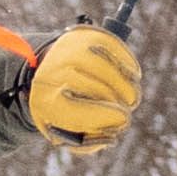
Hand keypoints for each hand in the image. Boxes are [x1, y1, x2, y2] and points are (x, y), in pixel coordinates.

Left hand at [22, 23, 137, 148]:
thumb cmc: (65, 107)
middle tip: (125, 111)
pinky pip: (118, 52)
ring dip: (128, 87)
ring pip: (110, 70)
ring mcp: (71, 50)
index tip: (122, 120)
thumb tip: (113, 130)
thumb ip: (89, 140)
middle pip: (98, 89)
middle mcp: (55, 71)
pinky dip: (129, 68)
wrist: (50, 69)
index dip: (103, 116)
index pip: (74, 108)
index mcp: (46, 99)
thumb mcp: (67, 131)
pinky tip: (131, 78)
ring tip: (130, 97)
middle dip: (119, 104)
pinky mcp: (88, 35)